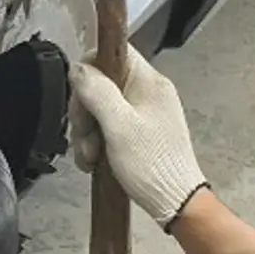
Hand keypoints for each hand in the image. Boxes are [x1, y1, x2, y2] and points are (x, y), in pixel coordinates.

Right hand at [69, 48, 207, 228]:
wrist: (175, 202)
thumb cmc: (152, 166)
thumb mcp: (118, 126)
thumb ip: (96, 92)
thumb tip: (78, 68)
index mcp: (148, 82)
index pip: (112, 51)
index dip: (89, 68)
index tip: (80, 96)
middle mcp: (148, 92)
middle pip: (101, 82)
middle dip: (85, 110)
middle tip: (85, 136)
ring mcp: (144, 112)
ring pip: (101, 106)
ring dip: (88, 132)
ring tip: (91, 156)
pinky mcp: (139, 132)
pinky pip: (109, 125)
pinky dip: (97, 141)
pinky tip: (95, 159)